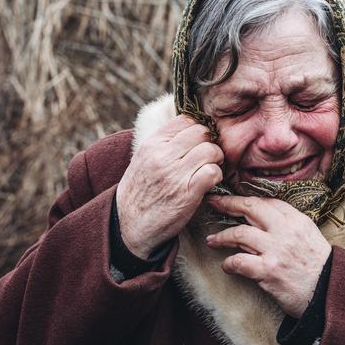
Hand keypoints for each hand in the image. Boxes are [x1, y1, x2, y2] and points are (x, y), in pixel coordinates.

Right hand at [116, 115, 223, 257]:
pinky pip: (213, 172)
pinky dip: (216, 176)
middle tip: (207, 157)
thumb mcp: (143, 159)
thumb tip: (191, 127)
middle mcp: (162, 155)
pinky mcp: (187, 193)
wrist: (128, 224)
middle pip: (201, 132)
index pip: (186, 120)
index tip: (198, 142)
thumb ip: (164, 143)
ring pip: (211, 150)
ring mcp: (174, 174)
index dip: (198, 129)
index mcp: (151, 144)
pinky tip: (208, 183)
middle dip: (209, 143)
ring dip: (215, 160)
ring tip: (208, 170)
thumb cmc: (140, 191)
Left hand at [205, 195, 331, 317]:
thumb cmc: (320, 267)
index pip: (266, 201)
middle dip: (227, 204)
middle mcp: (285, 231)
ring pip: (239, 233)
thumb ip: (289, 224)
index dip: (246, 199)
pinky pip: (239, 262)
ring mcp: (276, 250)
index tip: (233, 199)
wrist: (328, 293)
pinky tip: (227, 266)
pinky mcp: (268, 271)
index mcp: (297, 220)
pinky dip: (228, 263)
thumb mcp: (309, 236)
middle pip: (250, 208)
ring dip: (222, 237)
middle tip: (214, 204)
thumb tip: (264, 218)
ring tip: (213, 240)